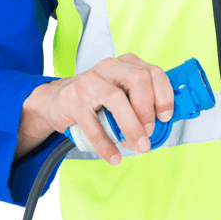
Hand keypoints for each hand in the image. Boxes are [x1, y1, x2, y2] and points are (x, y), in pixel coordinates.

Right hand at [16, 54, 173, 163]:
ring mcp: (89, 81)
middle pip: (138, 79)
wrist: (55, 101)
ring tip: (137, 146)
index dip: (164, 96)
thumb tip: (164, 123)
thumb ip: (140, 100)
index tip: (165, 116)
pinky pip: (94, 126)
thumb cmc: (95, 99)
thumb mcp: (119, 92)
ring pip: (117, 99)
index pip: (153, 72)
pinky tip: (114, 156)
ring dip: (131, 127)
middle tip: (148, 133)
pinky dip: (106, 145)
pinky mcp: (73, 100)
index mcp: (124, 64)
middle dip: (147, 110)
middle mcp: (108, 67)